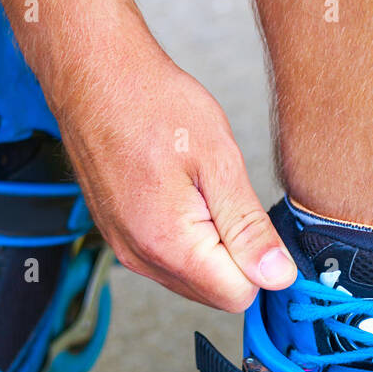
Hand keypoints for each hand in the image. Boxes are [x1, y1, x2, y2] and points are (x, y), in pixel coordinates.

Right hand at [54, 28, 295, 310]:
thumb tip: (278, 277)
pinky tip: (181, 195)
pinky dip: (187, 241)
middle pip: (215, 293)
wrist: (94, 75)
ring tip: (200, 191)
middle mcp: (143, 259)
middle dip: (235, 258)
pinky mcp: (120, 240)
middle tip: (224, 198)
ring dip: (211, 248)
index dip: (258, 264)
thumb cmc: (152, 104)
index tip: (252, 222)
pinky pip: (169, 263)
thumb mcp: (219, 161)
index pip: (239, 295)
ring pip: (194, 281)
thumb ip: (249, 228)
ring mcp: (127, 252)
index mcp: (171, 245)